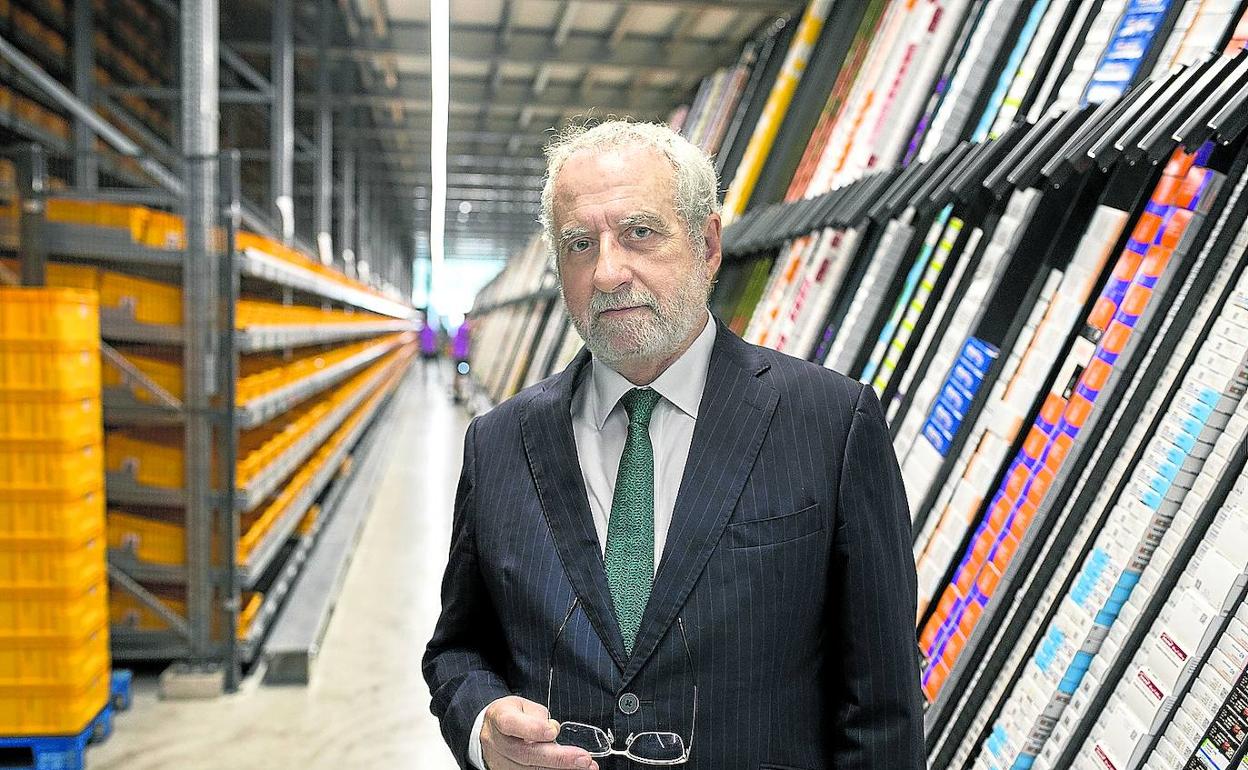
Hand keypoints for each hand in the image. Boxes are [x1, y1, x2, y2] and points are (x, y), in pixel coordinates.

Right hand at [481, 696, 598, 769]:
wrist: (490, 732)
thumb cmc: (511, 715)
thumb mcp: (523, 705)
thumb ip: (538, 717)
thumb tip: (553, 732)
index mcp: (499, 717)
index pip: (511, 723)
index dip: (532, 729)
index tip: (553, 732)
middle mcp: (497, 743)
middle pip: (525, 754)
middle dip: (558, 758)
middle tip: (583, 759)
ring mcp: (500, 762)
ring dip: (561, 769)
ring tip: (586, 768)